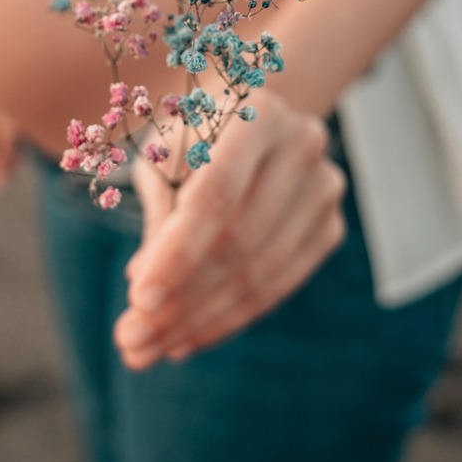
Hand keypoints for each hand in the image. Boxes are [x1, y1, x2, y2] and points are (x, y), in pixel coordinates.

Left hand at [113, 90, 345, 369]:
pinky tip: (187, 337)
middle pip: (240, 241)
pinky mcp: (329, 226)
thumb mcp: (162, 157)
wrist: (247, 117)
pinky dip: (229, 317)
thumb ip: (159, 218)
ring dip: (199, 320)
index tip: (138, 301)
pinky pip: (277, 285)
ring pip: (260, 273)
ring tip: (149, 349)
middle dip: (182, 300)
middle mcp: (302, 144)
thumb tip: (146, 301)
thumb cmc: (190, 135)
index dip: (178, 253)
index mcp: (256, 112)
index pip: (216, 195)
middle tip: (132, 342)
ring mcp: (323, 187)